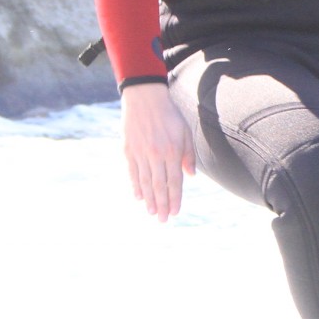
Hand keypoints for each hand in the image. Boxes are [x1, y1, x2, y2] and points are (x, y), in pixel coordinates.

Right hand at [120, 81, 195, 221]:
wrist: (145, 98)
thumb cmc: (169, 115)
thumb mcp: (185, 131)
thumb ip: (188, 154)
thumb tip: (190, 176)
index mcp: (172, 151)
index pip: (174, 181)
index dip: (175, 198)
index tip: (175, 212)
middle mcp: (156, 154)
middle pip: (159, 186)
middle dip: (162, 205)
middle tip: (164, 220)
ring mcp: (140, 153)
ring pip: (145, 182)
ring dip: (149, 200)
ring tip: (152, 213)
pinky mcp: (128, 150)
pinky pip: (133, 172)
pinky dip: (136, 186)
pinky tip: (139, 197)